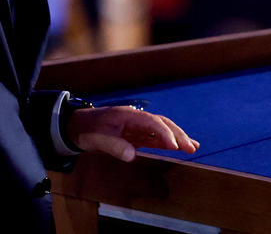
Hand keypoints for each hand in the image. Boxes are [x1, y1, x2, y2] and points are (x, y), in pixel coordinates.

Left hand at [67, 106, 197, 161]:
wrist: (78, 126)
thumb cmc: (87, 131)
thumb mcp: (96, 139)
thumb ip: (114, 146)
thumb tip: (132, 155)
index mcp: (127, 115)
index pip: (151, 122)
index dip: (164, 133)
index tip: (174, 146)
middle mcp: (135, 118)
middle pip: (161, 123)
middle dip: (177, 134)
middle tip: (190, 147)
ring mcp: (137, 126)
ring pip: (161, 129)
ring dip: (177, 137)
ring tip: (193, 147)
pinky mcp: (136, 134)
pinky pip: (155, 136)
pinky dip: (168, 141)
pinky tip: (179, 147)